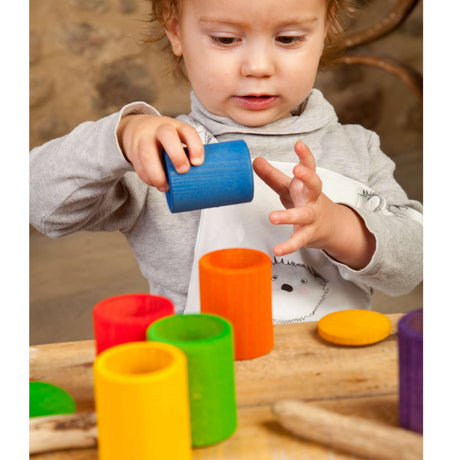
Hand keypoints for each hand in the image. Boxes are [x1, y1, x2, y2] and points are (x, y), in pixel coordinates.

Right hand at [117, 114, 203, 190]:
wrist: (138, 129)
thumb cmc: (167, 140)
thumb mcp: (178, 139)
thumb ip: (187, 154)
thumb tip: (200, 180)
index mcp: (177, 127)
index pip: (188, 132)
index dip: (195, 146)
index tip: (198, 163)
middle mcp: (161, 129)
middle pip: (168, 136)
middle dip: (176, 155)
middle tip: (183, 171)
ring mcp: (145, 139)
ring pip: (148, 154)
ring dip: (157, 173)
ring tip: (165, 187)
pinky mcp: (133, 150)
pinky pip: (139, 165)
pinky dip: (147, 177)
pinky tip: (155, 184)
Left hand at [253, 141, 374, 268]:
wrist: (329, 226)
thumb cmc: (306, 201)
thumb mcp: (289, 187)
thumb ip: (272, 175)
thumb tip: (254, 160)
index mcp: (307, 185)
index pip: (310, 167)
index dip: (306, 155)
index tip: (299, 144)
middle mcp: (313, 199)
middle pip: (315, 186)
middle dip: (308, 177)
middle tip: (297, 170)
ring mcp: (312, 217)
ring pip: (304, 215)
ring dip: (289, 216)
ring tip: (273, 217)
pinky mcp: (308, 234)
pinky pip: (299, 240)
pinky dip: (288, 246)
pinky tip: (277, 250)